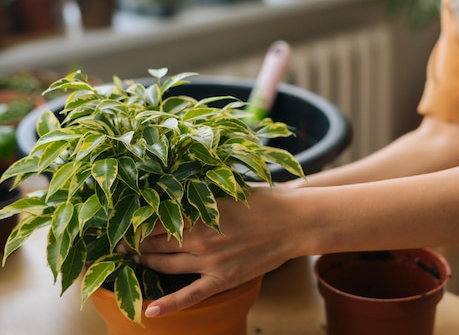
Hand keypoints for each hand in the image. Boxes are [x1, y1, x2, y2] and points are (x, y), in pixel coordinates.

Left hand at [119, 186, 302, 317]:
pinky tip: (149, 311)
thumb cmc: (264, 200)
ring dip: (145, 263)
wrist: (294, 221)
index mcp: (198, 212)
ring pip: (165, 266)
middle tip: (121, 244)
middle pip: (154, 244)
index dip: (135, 223)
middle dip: (134, 244)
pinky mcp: (223, 279)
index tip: (125, 222)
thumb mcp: (228, 189)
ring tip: (133, 261)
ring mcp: (210, 261)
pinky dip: (168, 304)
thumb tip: (178, 189)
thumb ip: (201, 194)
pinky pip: (190, 295)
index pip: (153, 220)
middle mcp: (199, 238)